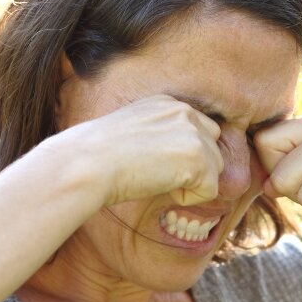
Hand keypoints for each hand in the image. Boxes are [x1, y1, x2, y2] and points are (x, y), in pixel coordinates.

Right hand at [52, 94, 223, 207]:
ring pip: (215, 171)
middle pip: (214, 150)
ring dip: (190, 184)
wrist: (86, 164)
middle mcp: (185, 112)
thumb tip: (181, 162)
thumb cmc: (97, 156)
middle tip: (157, 174)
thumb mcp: (133, 132)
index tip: (154, 163)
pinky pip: (211, 191)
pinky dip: (188, 198)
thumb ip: (163, 136)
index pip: (200, 131)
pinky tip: (161, 186)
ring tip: (156, 179)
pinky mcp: (198, 159)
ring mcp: (194, 134)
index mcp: (168, 103)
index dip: (184, 155)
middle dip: (195, 169)